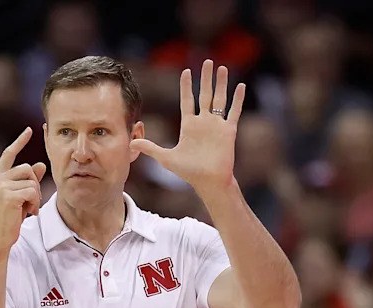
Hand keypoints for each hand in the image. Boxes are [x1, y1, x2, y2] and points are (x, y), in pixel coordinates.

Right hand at [0, 127, 46, 251]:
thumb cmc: (9, 218)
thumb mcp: (20, 196)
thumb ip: (28, 180)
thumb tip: (40, 164)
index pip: (9, 153)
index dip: (20, 141)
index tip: (29, 130)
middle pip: (27, 168)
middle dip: (35, 184)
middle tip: (31, 201)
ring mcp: (1, 186)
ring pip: (32, 180)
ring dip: (36, 196)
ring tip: (28, 208)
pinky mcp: (8, 195)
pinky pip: (32, 191)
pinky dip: (35, 203)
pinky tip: (28, 213)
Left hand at [130, 60, 244, 195]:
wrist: (208, 181)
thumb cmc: (189, 172)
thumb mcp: (166, 158)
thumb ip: (150, 148)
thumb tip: (131, 143)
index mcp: (189, 125)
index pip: (187, 100)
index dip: (187, 86)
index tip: (186, 71)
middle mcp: (203, 122)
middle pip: (204, 94)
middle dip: (205, 78)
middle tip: (207, 61)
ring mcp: (216, 125)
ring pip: (219, 99)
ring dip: (221, 83)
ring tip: (222, 68)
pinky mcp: (228, 131)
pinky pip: (234, 112)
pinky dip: (238, 99)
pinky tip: (241, 86)